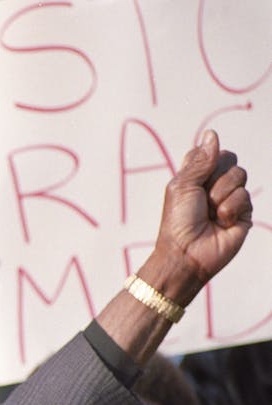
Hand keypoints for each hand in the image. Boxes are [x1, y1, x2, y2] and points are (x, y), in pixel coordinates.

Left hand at [154, 129, 251, 297]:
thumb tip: (212, 134)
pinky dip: (230, 208)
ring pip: (239, 175)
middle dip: (214, 177)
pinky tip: (221, 222)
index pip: (208, 152)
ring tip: (210, 212)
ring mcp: (230, 197)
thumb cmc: (178, 221)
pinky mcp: (243, 212)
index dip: (204, 161)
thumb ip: (201, 160)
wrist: (187, 252)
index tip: (194, 179)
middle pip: (228, 158)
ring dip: (221, 194)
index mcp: (195, 176)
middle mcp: (213, 184)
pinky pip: (245, 195)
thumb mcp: (183, 186)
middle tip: (202, 198)